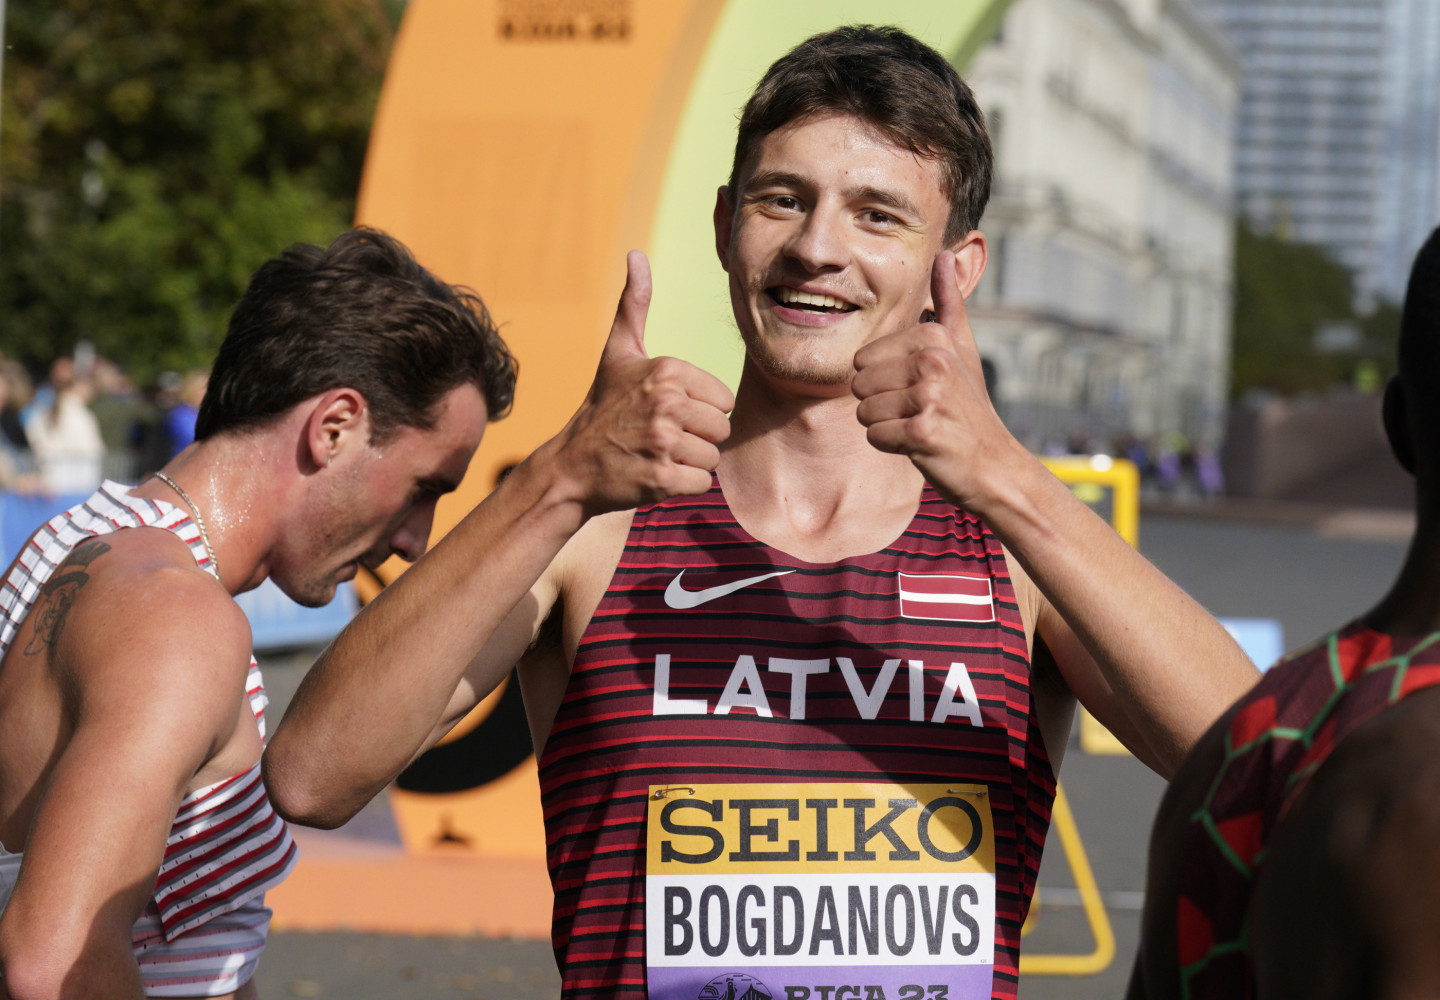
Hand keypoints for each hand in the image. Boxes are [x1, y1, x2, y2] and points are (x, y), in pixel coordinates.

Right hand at [555, 250, 733, 514]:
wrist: (571, 465)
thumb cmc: (603, 406)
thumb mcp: (619, 351)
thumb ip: (634, 303)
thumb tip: (636, 253)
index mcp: (668, 370)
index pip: (724, 399)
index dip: (700, 410)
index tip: (668, 412)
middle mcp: (667, 403)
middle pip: (723, 429)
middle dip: (697, 438)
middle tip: (661, 436)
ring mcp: (663, 442)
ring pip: (713, 458)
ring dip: (690, 463)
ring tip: (658, 454)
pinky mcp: (660, 478)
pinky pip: (701, 483)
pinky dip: (682, 485)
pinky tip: (656, 475)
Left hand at [851, 251, 1017, 508]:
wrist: (994, 464)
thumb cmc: (969, 408)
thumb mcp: (962, 349)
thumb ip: (949, 303)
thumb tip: (944, 253)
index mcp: (933, 337)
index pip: (863, 359)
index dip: (883, 382)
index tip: (918, 390)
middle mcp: (933, 361)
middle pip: (859, 385)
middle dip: (881, 405)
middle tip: (918, 412)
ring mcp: (930, 396)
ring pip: (864, 412)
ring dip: (886, 426)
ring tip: (920, 426)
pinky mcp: (923, 431)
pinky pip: (875, 436)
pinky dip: (893, 446)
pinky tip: (921, 446)